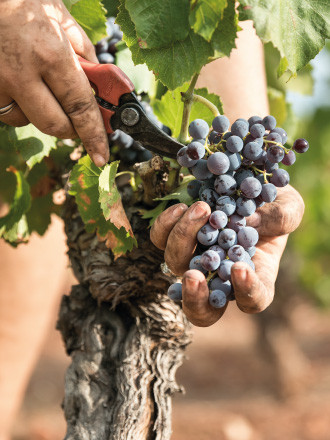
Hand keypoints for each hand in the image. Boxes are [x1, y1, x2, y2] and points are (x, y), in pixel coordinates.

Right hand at [0, 0, 108, 166]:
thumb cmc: (26, 1)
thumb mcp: (63, 21)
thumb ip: (85, 57)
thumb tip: (99, 87)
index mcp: (50, 55)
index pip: (80, 108)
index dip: (93, 135)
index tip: (101, 155)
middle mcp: (22, 74)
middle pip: (55, 126)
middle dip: (71, 128)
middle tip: (77, 120)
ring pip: (28, 121)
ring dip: (42, 112)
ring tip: (40, 85)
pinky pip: (7, 112)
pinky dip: (19, 106)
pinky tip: (20, 83)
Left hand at [150, 185, 303, 326]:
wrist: (244, 181)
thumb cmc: (272, 200)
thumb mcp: (289, 205)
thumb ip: (281, 218)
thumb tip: (251, 224)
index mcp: (254, 276)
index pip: (252, 301)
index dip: (247, 293)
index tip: (241, 268)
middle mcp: (220, 275)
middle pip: (201, 309)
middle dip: (193, 298)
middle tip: (193, 276)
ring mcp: (194, 257)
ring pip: (176, 265)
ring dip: (184, 240)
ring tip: (202, 209)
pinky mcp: (175, 236)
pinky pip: (160, 240)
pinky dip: (166, 226)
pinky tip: (182, 207)